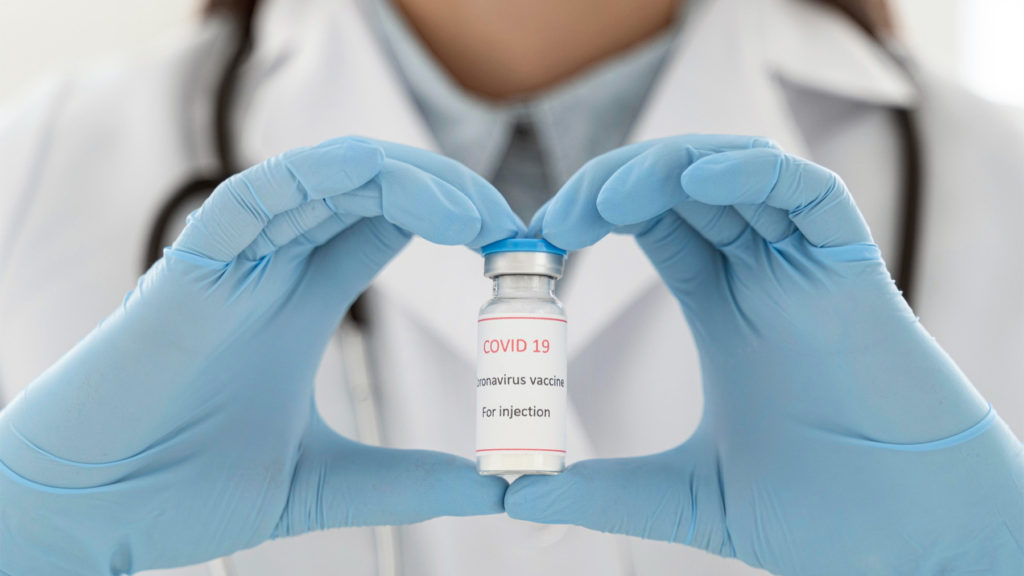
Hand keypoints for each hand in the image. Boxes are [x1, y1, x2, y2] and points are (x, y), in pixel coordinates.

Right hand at [0, 137, 519, 574]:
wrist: (96, 513)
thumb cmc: (189, 488)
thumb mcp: (325, 482)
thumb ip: (409, 482)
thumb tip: (496, 490)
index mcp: (303, 300)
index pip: (388, 225)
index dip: (453, 219)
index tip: (514, 249)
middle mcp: (274, 267)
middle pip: (370, 191)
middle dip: (445, 193)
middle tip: (506, 227)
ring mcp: (235, 261)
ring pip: (325, 179)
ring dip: (404, 180)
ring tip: (470, 213)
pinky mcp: (191, 268)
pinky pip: (253, 195)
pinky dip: (317, 179)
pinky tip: (384, 187)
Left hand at [506, 135, 1023, 573]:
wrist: (914, 542)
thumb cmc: (824, 514)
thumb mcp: (691, 496)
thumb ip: (609, 492)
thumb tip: (520, 496)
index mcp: (725, 308)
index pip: (654, 223)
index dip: (595, 212)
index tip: (538, 236)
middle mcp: (762, 276)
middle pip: (683, 187)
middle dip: (615, 183)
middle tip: (556, 217)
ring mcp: (807, 269)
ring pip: (736, 174)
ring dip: (668, 168)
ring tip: (609, 198)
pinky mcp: (854, 271)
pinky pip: (809, 194)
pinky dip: (756, 173)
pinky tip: (701, 180)